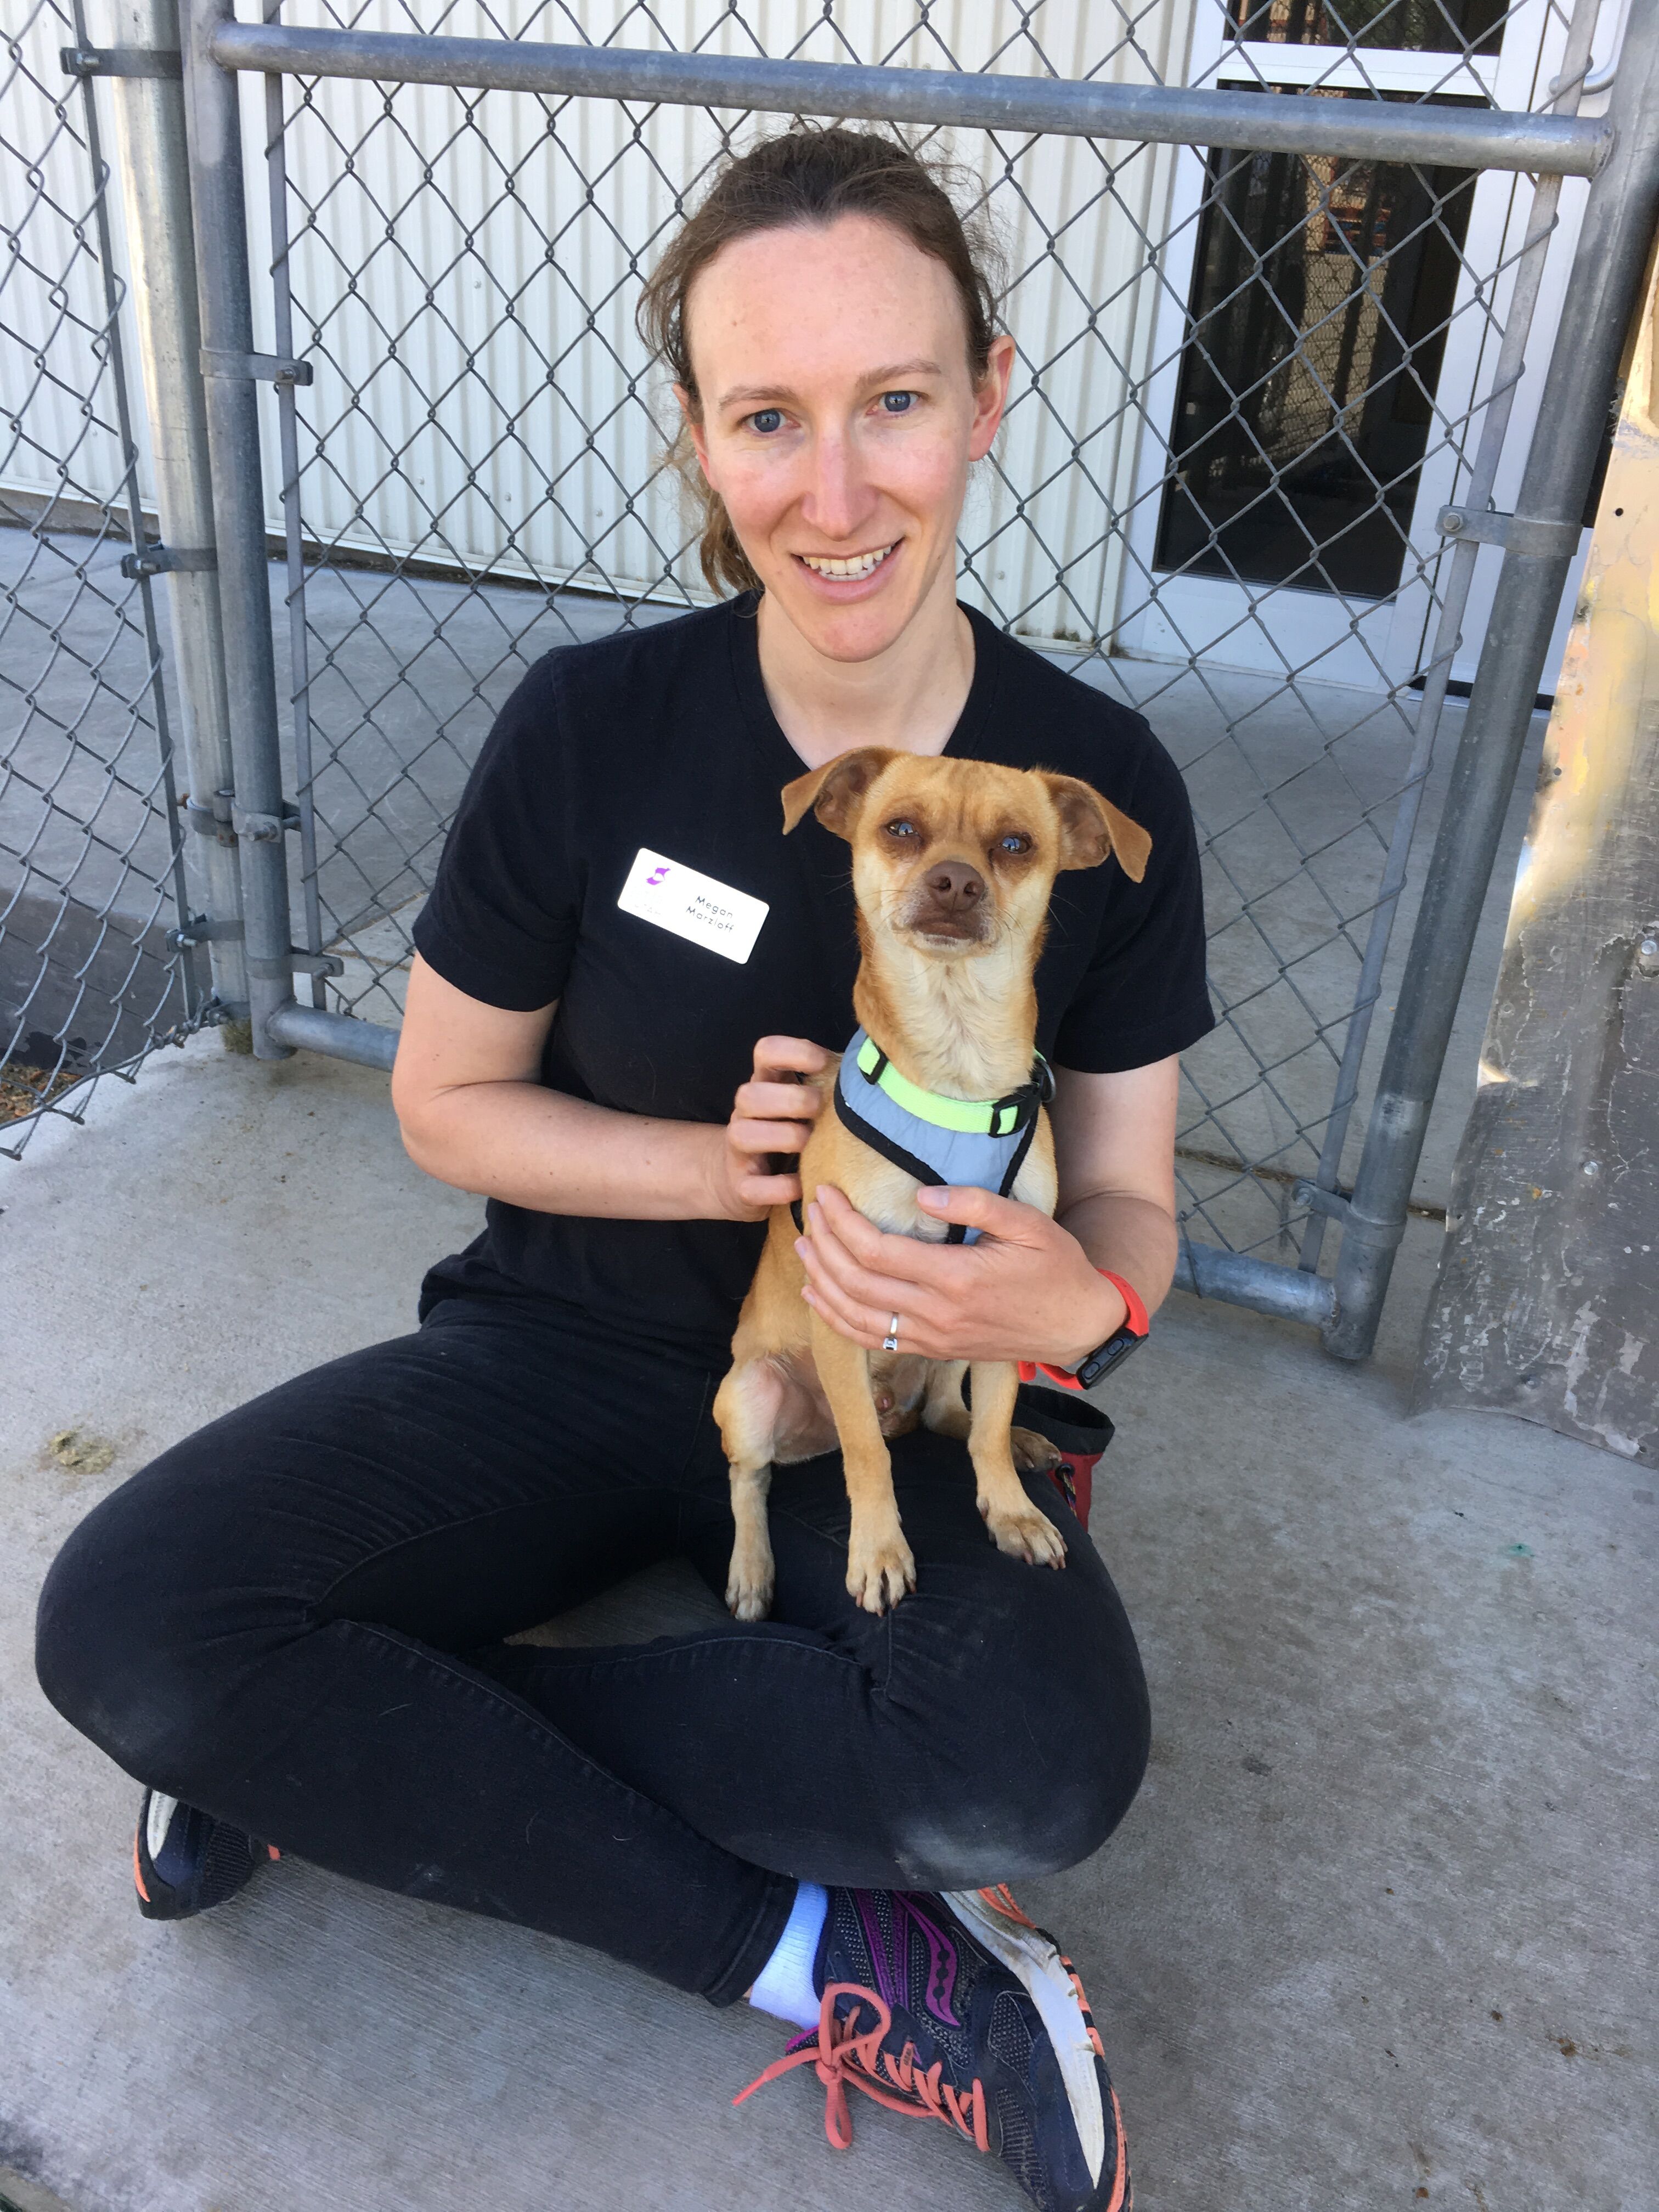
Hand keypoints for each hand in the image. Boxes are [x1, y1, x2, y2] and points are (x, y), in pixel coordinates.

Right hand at [703, 1035, 832, 1221]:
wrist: (744, 1178)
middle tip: (819, 1108)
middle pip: (749, 1094)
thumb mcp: (805, 1103)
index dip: (792, 1053)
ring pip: (742, 1135)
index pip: (765, 1052)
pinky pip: (752, 1187)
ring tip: (810, 1143)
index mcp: (766, 1085)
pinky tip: (802, 1184)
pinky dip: (780, 1187)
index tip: (822, 1063)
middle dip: (790, 1100)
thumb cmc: (790, 1131)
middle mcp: (746, 1114)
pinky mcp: (741, 1186)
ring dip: (783, 1137)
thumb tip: (878, 1065)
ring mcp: (739, 1150)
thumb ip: (829, 1083)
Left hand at [797, 1183, 1127, 1366]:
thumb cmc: (1056, 1267)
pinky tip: (818, 1297)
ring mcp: (932, 1338)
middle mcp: (937, 1314)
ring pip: (855, 1316)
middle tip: (810, 1211)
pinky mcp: (933, 1351)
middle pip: (856, 1282)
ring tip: (805, 1246)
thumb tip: (922, 1196)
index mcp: (956, 1278)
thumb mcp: (1029, 1223)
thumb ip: (976, 1205)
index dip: (842, 1222)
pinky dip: (837, 1319)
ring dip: (821, 1281)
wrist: (1077, 1325)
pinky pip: (872, 1341)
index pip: (877, 1251)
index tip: (826, 1193)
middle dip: (823, 1244)